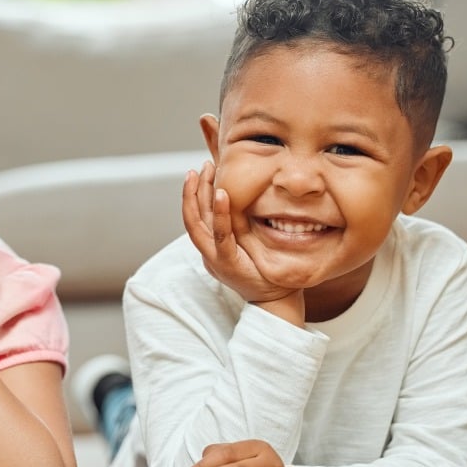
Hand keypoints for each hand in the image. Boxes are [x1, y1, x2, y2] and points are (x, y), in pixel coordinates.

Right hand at [181, 162, 301, 318]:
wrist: (275, 299)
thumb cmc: (265, 270)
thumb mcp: (248, 244)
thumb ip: (240, 227)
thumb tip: (243, 201)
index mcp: (210, 248)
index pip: (196, 217)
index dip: (194, 194)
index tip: (200, 171)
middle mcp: (207, 252)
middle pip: (192, 216)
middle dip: (193, 189)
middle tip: (201, 166)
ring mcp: (214, 258)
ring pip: (198, 223)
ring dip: (199, 194)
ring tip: (204, 172)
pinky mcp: (228, 263)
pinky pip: (221, 235)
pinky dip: (220, 214)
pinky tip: (223, 194)